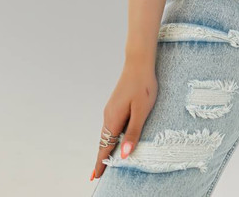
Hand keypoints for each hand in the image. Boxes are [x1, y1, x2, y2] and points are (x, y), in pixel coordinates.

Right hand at [90, 60, 158, 181]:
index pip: (105, 146)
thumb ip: (133, 133)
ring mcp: (111, 109)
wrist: (139, 63)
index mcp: (114, 119)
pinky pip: (109, 125)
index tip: (95, 176)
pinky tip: (112, 139)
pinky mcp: (115, 104)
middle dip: (100, 158)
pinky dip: (108, 137)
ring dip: (104, 147)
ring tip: (103, 160)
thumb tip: (124, 154)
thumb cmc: (143, 85)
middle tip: (97, 174)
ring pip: (106, 133)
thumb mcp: (142, 111)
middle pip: (103, 142)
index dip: (101, 162)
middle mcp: (109, 115)